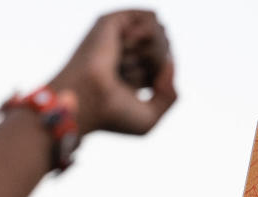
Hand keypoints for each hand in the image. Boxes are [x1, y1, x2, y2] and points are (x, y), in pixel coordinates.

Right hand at [49, 10, 175, 135]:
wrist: (86, 101)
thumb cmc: (111, 115)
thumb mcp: (149, 118)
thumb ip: (171, 96)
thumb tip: (169, 61)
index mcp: (130, 76)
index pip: (165, 67)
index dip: (161, 80)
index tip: (139, 91)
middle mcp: (124, 55)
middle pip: (166, 48)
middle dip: (157, 64)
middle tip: (131, 76)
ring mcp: (117, 38)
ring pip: (161, 32)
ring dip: (152, 51)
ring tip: (125, 61)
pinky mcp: (112, 22)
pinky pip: (151, 18)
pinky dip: (147, 34)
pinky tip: (126, 44)